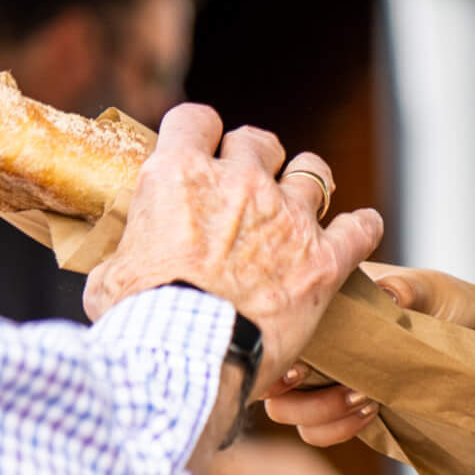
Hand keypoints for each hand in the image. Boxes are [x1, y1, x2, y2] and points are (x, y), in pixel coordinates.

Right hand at [85, 106, 381, 395]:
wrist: (189, 354)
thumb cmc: (141, 321)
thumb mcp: (111, 277)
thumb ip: (127, 254)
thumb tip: (126, 263)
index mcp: (179, 176)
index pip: (195, 120)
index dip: (202, 132)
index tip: (206, 149)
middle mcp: (238, 183)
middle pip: (258, 142)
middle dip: (256, 157)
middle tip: (253, 183)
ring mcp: (287, 218)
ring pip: (313, 172)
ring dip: (309, 182)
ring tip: (306, 200)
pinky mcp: (324, 259)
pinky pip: (361, 228)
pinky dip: (363, 228)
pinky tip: (360, 230)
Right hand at [262, 266, 474, 444]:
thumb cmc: (448, 304)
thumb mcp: (432, 290)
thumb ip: (408, 289)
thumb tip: (388, 295)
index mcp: (321, 302)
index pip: (274, 324)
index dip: (275, 349)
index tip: (302, 368)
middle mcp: (313, 341)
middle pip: (268, 375)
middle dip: (292, 393)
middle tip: (349, 388)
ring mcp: (322, 376)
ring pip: (286, 410)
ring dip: (319, 413)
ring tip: (368, 399)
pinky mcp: (339, 408)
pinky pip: (315, 431)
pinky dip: (335, 429)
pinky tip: (371, 412)